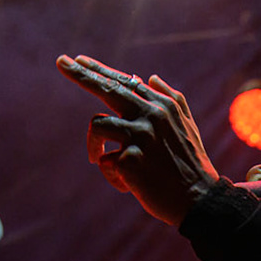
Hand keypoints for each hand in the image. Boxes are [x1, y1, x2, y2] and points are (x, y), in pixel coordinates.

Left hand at [56, 55, 219, 226]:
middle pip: (107, 88)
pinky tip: (128, 185)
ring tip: (98, 160)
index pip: (125, 81)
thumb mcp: (188, 126)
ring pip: (97, 125)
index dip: (99, 70)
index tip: (77, 60)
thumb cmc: (191, 164)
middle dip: (80, 74)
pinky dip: (112, 174)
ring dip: (94, 146)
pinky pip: (104, 161)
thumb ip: (172, 99)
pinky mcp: (130, 159)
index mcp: (164, 106)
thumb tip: (150, 77)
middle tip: (60, 61)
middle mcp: (152, 115)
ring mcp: (141, 136)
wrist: (200, 200)